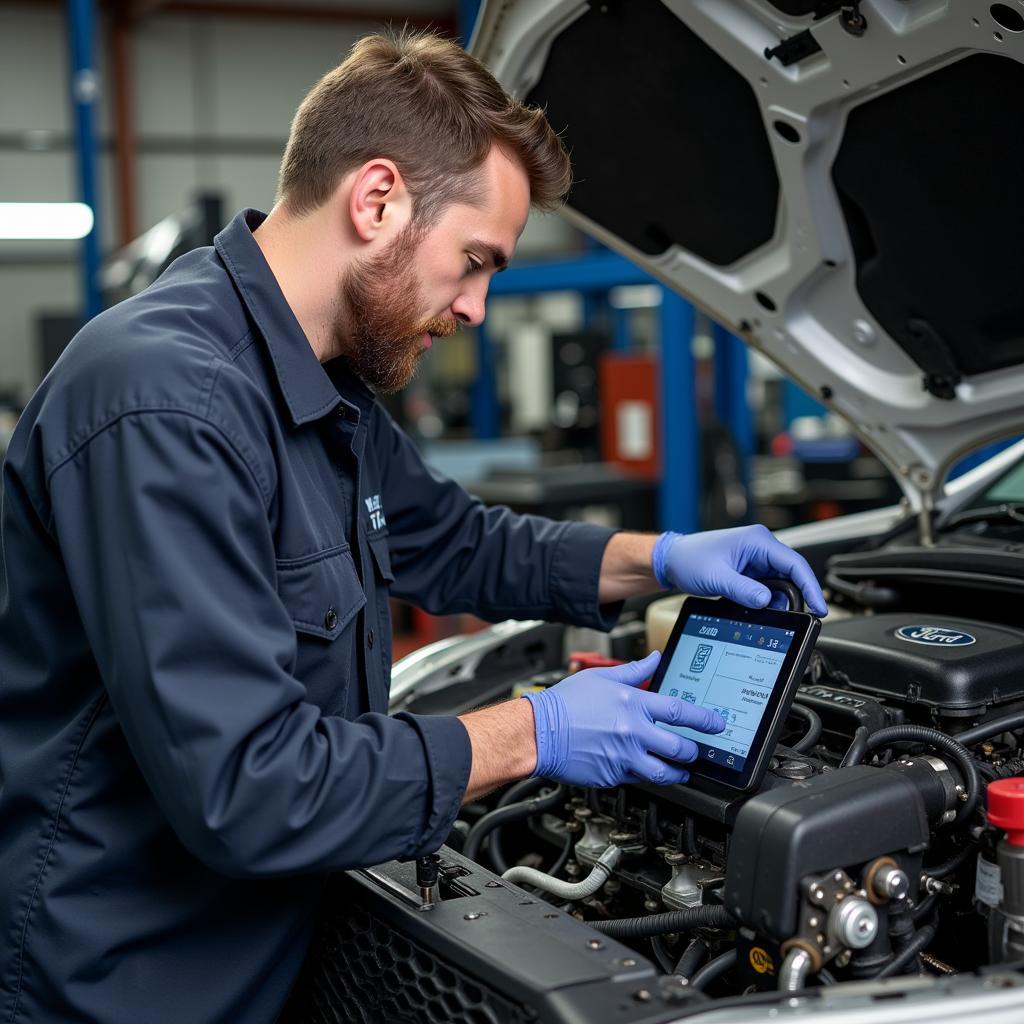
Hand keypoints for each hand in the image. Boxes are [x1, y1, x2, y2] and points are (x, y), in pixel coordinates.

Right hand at [522, 652, 725, 787]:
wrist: (537, 732)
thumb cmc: (565, 703)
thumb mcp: (601, 677)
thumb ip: (634, 671)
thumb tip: (655, 659)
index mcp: (632, 704)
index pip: (679, 713)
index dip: (704, 720)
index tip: (716, 724)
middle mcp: (632, 732)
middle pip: (679, 748)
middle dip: (693, 751)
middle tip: (695, 750)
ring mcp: (623, 758)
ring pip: (664, 773)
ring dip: (677, 772)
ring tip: (680, 770)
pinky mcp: (611, 776)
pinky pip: (637, 779)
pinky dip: (643, 774)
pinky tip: (641, 767)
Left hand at [652, 525, 827, 615]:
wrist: (672, 560)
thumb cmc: (689, 559)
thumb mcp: (717, 577)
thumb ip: (742, 590)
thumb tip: (766, 602)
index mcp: (757, 540)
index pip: (794, 564)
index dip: (810, 586)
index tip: (818, 606)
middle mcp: (760, 547)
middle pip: (791, 574)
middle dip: (795, 596)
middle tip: (797, 616)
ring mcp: (756, 559)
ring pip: (780, 582)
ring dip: (778, 599)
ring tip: (771, 613)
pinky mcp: (749, 571)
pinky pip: (767, 587)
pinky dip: (767, 599)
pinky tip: (760, 608)